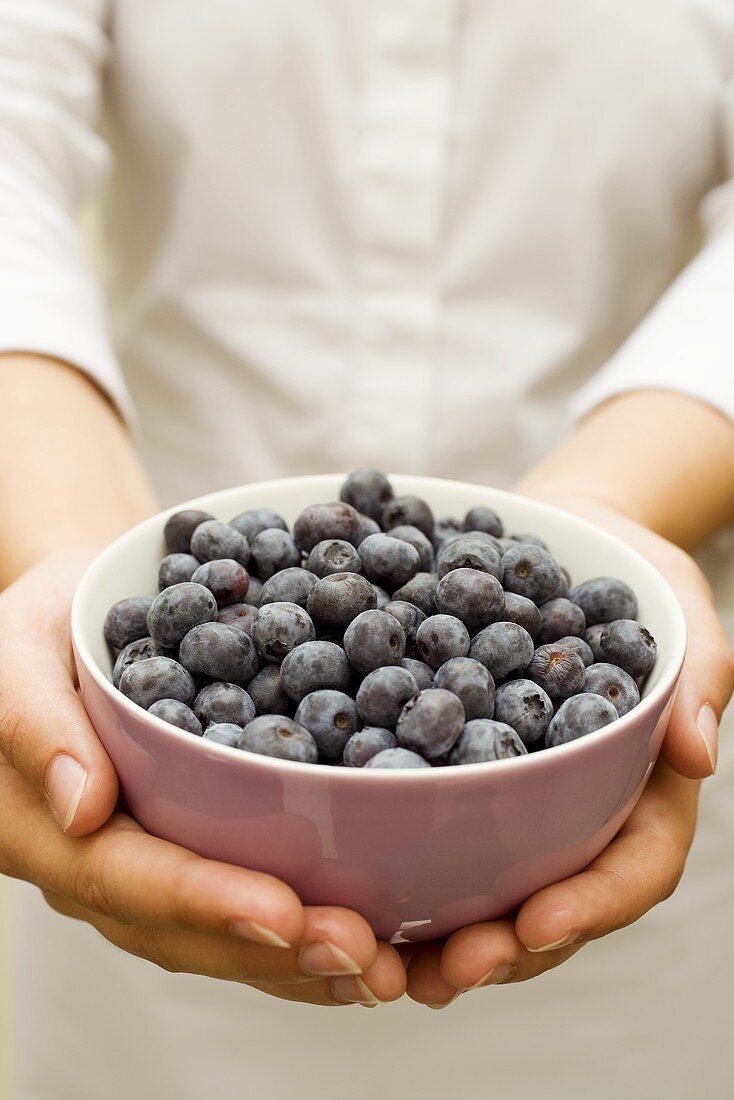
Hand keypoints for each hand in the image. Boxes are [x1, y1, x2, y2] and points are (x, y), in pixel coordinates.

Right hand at [0, 553, 405, 1006]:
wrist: (78, 622)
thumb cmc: (41, 633)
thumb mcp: (18, 654)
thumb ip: (36, 725)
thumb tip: (81, 805)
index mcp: (50, 831)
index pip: (130, 878)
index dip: (207, 900)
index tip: (286, 911)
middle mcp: (106, 869)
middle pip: (193, 932)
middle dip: (283, 950)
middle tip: (368, 952)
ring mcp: (157, 868)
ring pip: (232, 939)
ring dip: (317, 959)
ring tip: (397, 965)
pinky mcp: (202, 851)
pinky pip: (257, 904)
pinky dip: (324, 924)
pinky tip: (391, 936)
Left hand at [404, 500, 733, 1005]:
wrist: (568, 536)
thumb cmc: (640, 576)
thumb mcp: (683, 613)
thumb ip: (699, 675)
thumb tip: (698, 754)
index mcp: (643, 790)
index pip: (632, 867)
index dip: (590, 906)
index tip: (534, 923)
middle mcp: (579, 809)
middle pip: (553, 900)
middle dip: (502, 947)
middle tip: (443, 973)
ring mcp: (517, 795)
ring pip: (490, 884)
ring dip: (440, 932)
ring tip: (384, 957)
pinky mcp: (459, 768)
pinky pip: (434, 820)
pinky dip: (400, 859)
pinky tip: (352, 881)